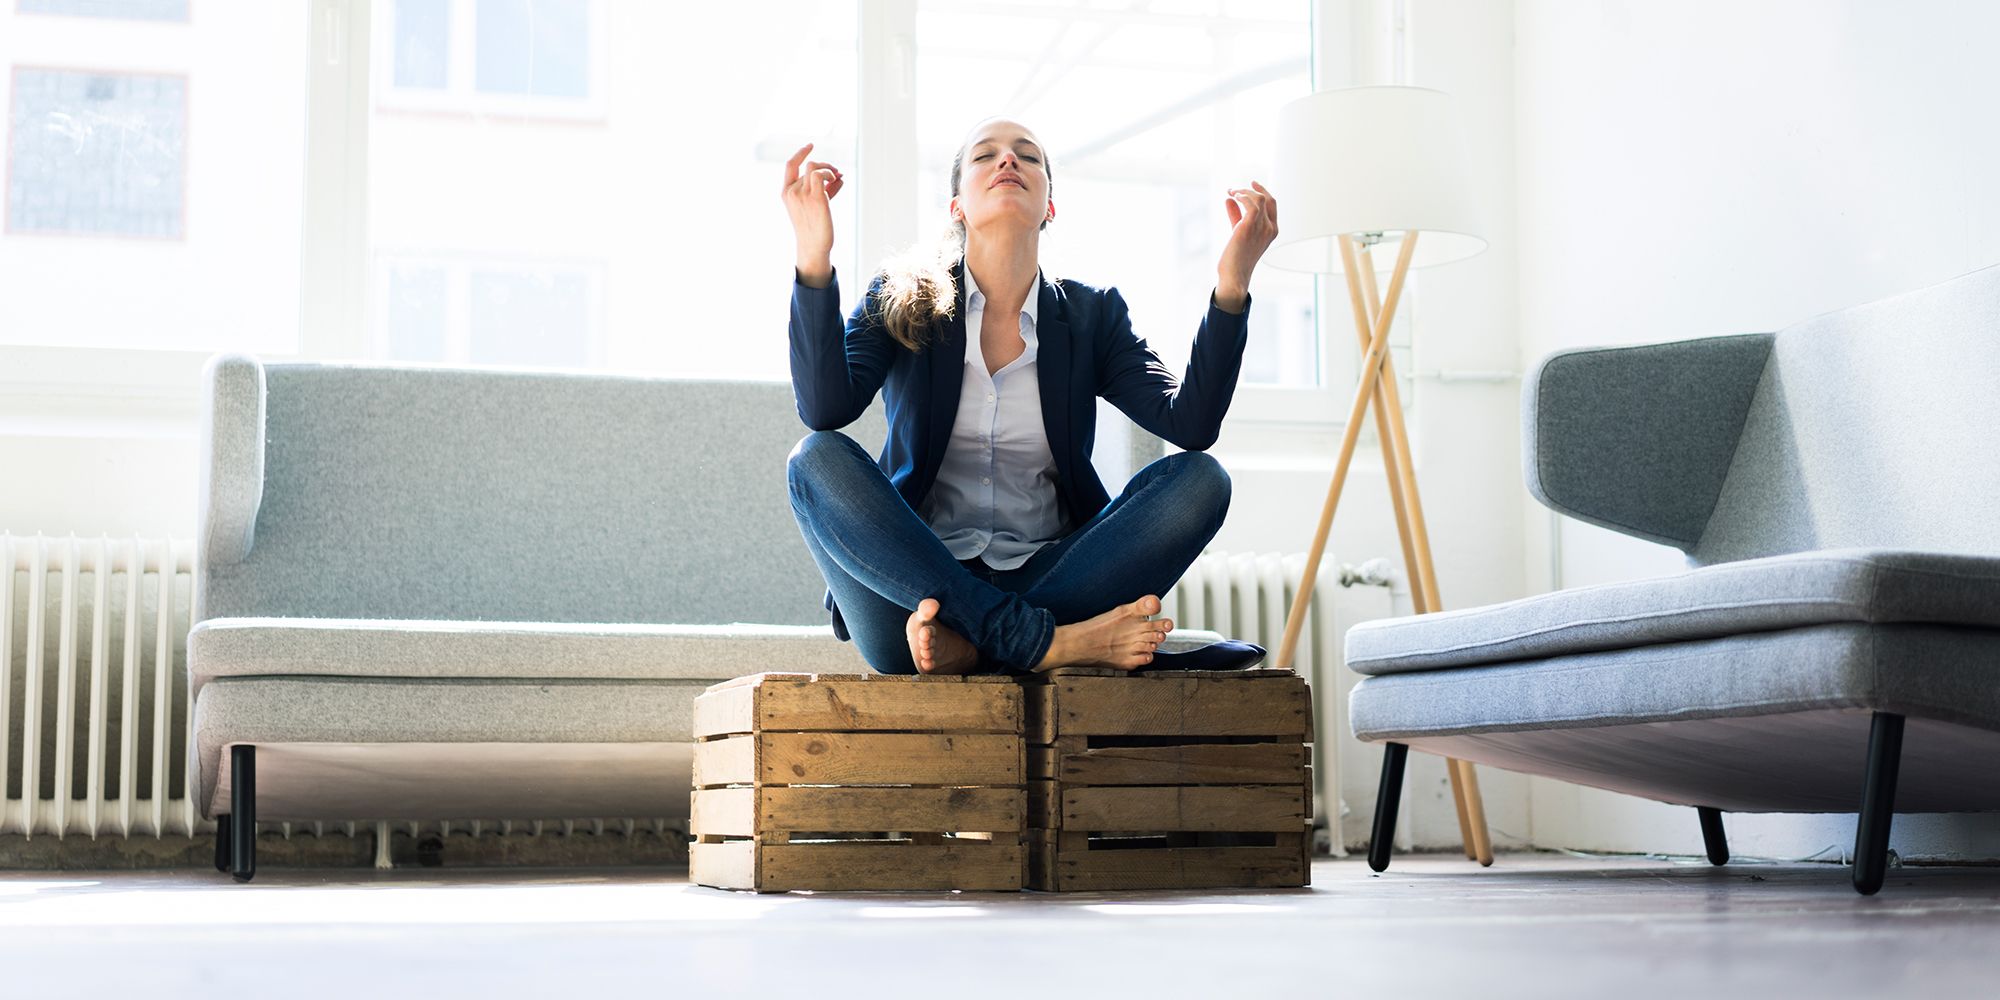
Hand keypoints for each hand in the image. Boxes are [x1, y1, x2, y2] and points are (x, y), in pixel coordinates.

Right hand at [783, 142, 843, 287]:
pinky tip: (836, 181)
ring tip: (837, 177)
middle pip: (809, 166)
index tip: (811, 145)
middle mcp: (791, 191)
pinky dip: (830, 174)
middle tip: (837, 173)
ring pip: (815, 168)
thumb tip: (840, 176)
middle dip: (825, 166)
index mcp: (786, 193)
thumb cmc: (814, 228)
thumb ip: (825, 189)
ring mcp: (802, 194)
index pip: (790, 165)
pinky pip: (821, 174)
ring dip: (829, 169)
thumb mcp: (815, 205)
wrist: (813, 246)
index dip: (800, 153)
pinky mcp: (815, 198)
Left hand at [1215, 181, 1277, 312]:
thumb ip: (1236, 215)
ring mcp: (1261, 228)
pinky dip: (1242, 196)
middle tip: (1236, 188)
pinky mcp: (1248, 227)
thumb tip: (1229, 199)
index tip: (1252, 184)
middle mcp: (1270, 228)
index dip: (1264, 191)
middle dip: (1252, 189)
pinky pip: (1250, 204)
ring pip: (1258, 199)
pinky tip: (1233, 196)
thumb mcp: (1239, 232)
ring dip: (1244, 192)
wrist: (1234, 275)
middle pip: (1266, 199)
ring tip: (1231, 192)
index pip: (1272, 205)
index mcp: (1272, 231)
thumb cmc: (1236, 257)